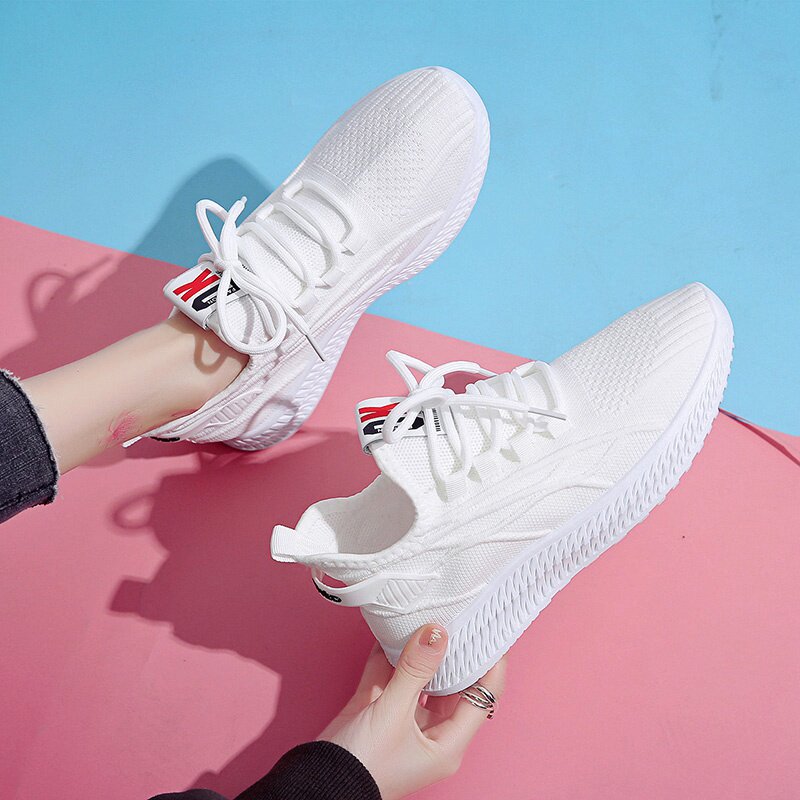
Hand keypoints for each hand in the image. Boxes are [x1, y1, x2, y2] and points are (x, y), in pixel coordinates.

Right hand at [319, 624, 506, 799]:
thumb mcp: (393, 713)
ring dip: (422, 651)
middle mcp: (431, 731)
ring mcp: (404, 719)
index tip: (489, 632)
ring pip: (422, 677)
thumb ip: (415, 670)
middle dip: (455, 651)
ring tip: (428, 616)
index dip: (490, 665)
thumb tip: (437, 632)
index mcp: (447, 743)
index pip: (482, 697)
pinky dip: (391, 653)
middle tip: (458, 616)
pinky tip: (393, 629)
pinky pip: (392, 674)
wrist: (316, 783)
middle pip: (454, 684)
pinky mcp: (379, 709)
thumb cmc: (363, 765)